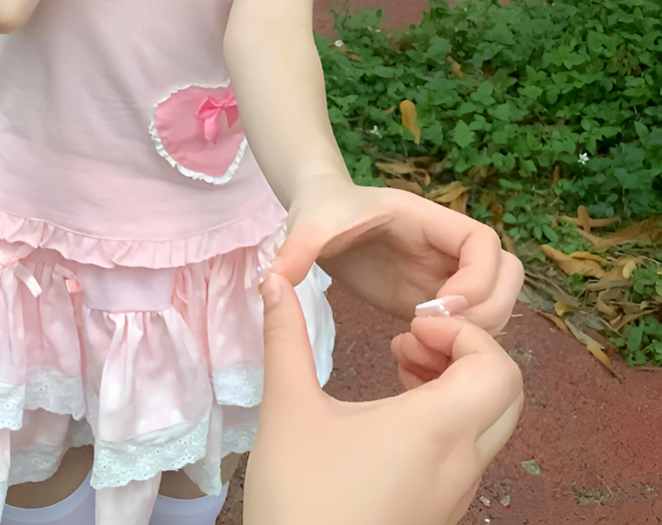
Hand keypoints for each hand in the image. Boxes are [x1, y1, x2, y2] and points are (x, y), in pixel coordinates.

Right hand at [245, 272, 523, 524]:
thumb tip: (273, 279)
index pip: (499, 369)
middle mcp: (461, 463)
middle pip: (505, 393)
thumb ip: (285, 337)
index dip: (466, 334)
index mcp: (436, 431)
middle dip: (466, 352)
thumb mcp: (288, 409)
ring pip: (490, 423)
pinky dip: (448, 417)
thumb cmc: (300, 499)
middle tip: (410, 342)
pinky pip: (469, 452)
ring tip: (399, 368)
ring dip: (456, 383)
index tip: (412, 327)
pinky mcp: (442, 512)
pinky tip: (394, 413)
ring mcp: (456, 493)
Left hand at [271, 178, 523, 335]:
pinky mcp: (430, 301)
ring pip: (495, 302)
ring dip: (477, 330)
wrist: (318, 217)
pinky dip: (458, 344)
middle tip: (437, 334)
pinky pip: (469, 325)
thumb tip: (272, 281)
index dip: (476, 276)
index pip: (483, 242)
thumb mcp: (307, 227)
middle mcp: (444, 248)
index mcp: (427, 220)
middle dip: (486, 309)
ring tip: (425, 346)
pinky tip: (416, 358)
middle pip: (506, 274)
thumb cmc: (320, 212)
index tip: (440, 304)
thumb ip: (295, 251)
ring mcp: (442, 276)